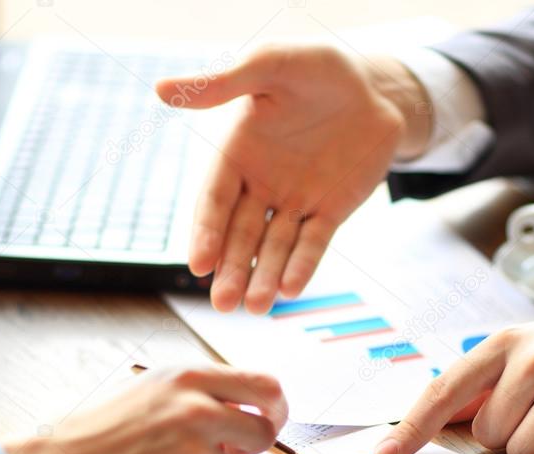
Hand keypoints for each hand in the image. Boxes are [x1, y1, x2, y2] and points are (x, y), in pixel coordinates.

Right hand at [4, 366, 286, 453]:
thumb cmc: (96, 431)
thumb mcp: (150, 389)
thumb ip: (200, 393)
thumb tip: (246, 408)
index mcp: (188, 378)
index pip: (265, 386)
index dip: (276, 408)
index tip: (271, 419)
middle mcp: (197, 410)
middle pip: (264, 432)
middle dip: (252, 448)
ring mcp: (194, 453)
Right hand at [156, 45, 430, 313]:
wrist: (374, 87)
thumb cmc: (317, 69)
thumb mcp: (271, 65)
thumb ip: (223, 83)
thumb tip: (159, 91)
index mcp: (236, 154)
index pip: (214, 200)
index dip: (205, 232)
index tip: (198, 264)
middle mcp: (260, 185)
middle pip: (238, 235)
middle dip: (230, 270)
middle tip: (222, 305)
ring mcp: (294, 202)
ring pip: (273, 248)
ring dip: (263, 278)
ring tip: (255, 308)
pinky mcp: (329, 212)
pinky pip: (313, 244)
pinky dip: (302, 266)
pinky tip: (291, 290)